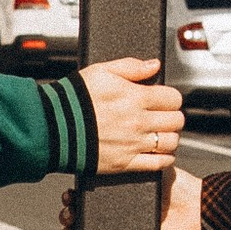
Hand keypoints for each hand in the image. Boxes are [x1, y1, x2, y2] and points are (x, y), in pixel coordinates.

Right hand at [60, 164, 205, 229]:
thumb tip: (113, 150)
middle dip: (68, 211)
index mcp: (119, 194)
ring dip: (71, 229)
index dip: (74, 196)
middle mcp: (117, 212)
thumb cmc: (175, 185)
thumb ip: (135, 159)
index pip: (88, 196)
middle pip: (83, 214)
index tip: (68, 193)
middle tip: (68, 209)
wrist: (194, 208)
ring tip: (69, 223)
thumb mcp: (150, 168)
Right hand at [80, 57, 185, 176]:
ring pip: (171, 142)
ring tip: (160, 133)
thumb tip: (153, 65)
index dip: (170, 98)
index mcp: (135, 97)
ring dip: (169, 137)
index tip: (163, 99)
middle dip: (172, 116)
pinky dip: (164, 158)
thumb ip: (131, 67)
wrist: (54, 127)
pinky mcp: (126, 163)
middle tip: (162, 116)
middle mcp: (138, 122)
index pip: (173, 98)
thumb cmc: (73, 99)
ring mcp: (133, 144)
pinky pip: (159, 164)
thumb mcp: (101, 71)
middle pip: (176, 120)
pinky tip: (157, 152)